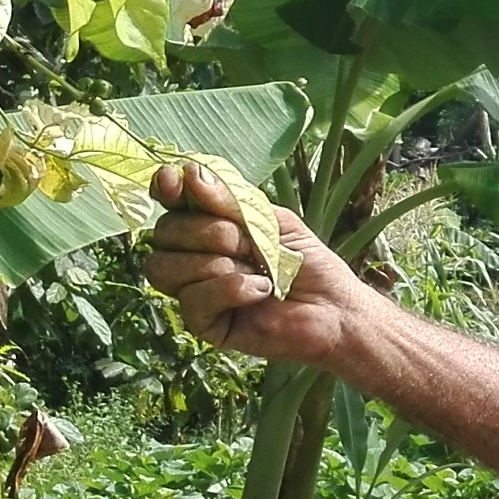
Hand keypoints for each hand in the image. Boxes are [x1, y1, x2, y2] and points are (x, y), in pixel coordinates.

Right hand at [143, 164, 377, 365]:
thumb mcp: (272, 221)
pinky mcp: (204, 325)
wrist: (334, 308)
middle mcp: (193, 257)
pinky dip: (230, 289)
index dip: (166, 190)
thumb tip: (190, 173)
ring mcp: (195, 292)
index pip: (170, 204)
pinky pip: (193, 300)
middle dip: (209, 232)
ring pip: (166, 268)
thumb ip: (231, 200)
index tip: (173, 181)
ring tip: (259, 271)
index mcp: (208, 226)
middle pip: (164, 233)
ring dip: (218, 264)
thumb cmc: (307, 264)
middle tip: (250, 244)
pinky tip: (261, 292)